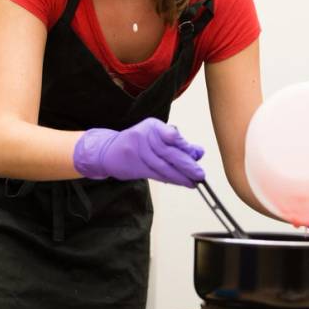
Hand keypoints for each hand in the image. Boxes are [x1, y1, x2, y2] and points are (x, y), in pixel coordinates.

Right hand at [73, 118, 204, 187]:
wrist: (108, 150)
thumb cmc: (138, 142)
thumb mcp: (155, 135)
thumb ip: (176, 143)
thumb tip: (199, 153)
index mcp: (152, 126)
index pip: (171, 135)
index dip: (184, 146)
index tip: (197, 154)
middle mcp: (144, 137)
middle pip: (168, 152)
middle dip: (187, 165)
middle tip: (200, 174)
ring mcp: (137, 152)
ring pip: (163, 166)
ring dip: (180, 176)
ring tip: (193, 182)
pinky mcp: (134, 166)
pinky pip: (156, 174)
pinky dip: (170, 179)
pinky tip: (181, 182)